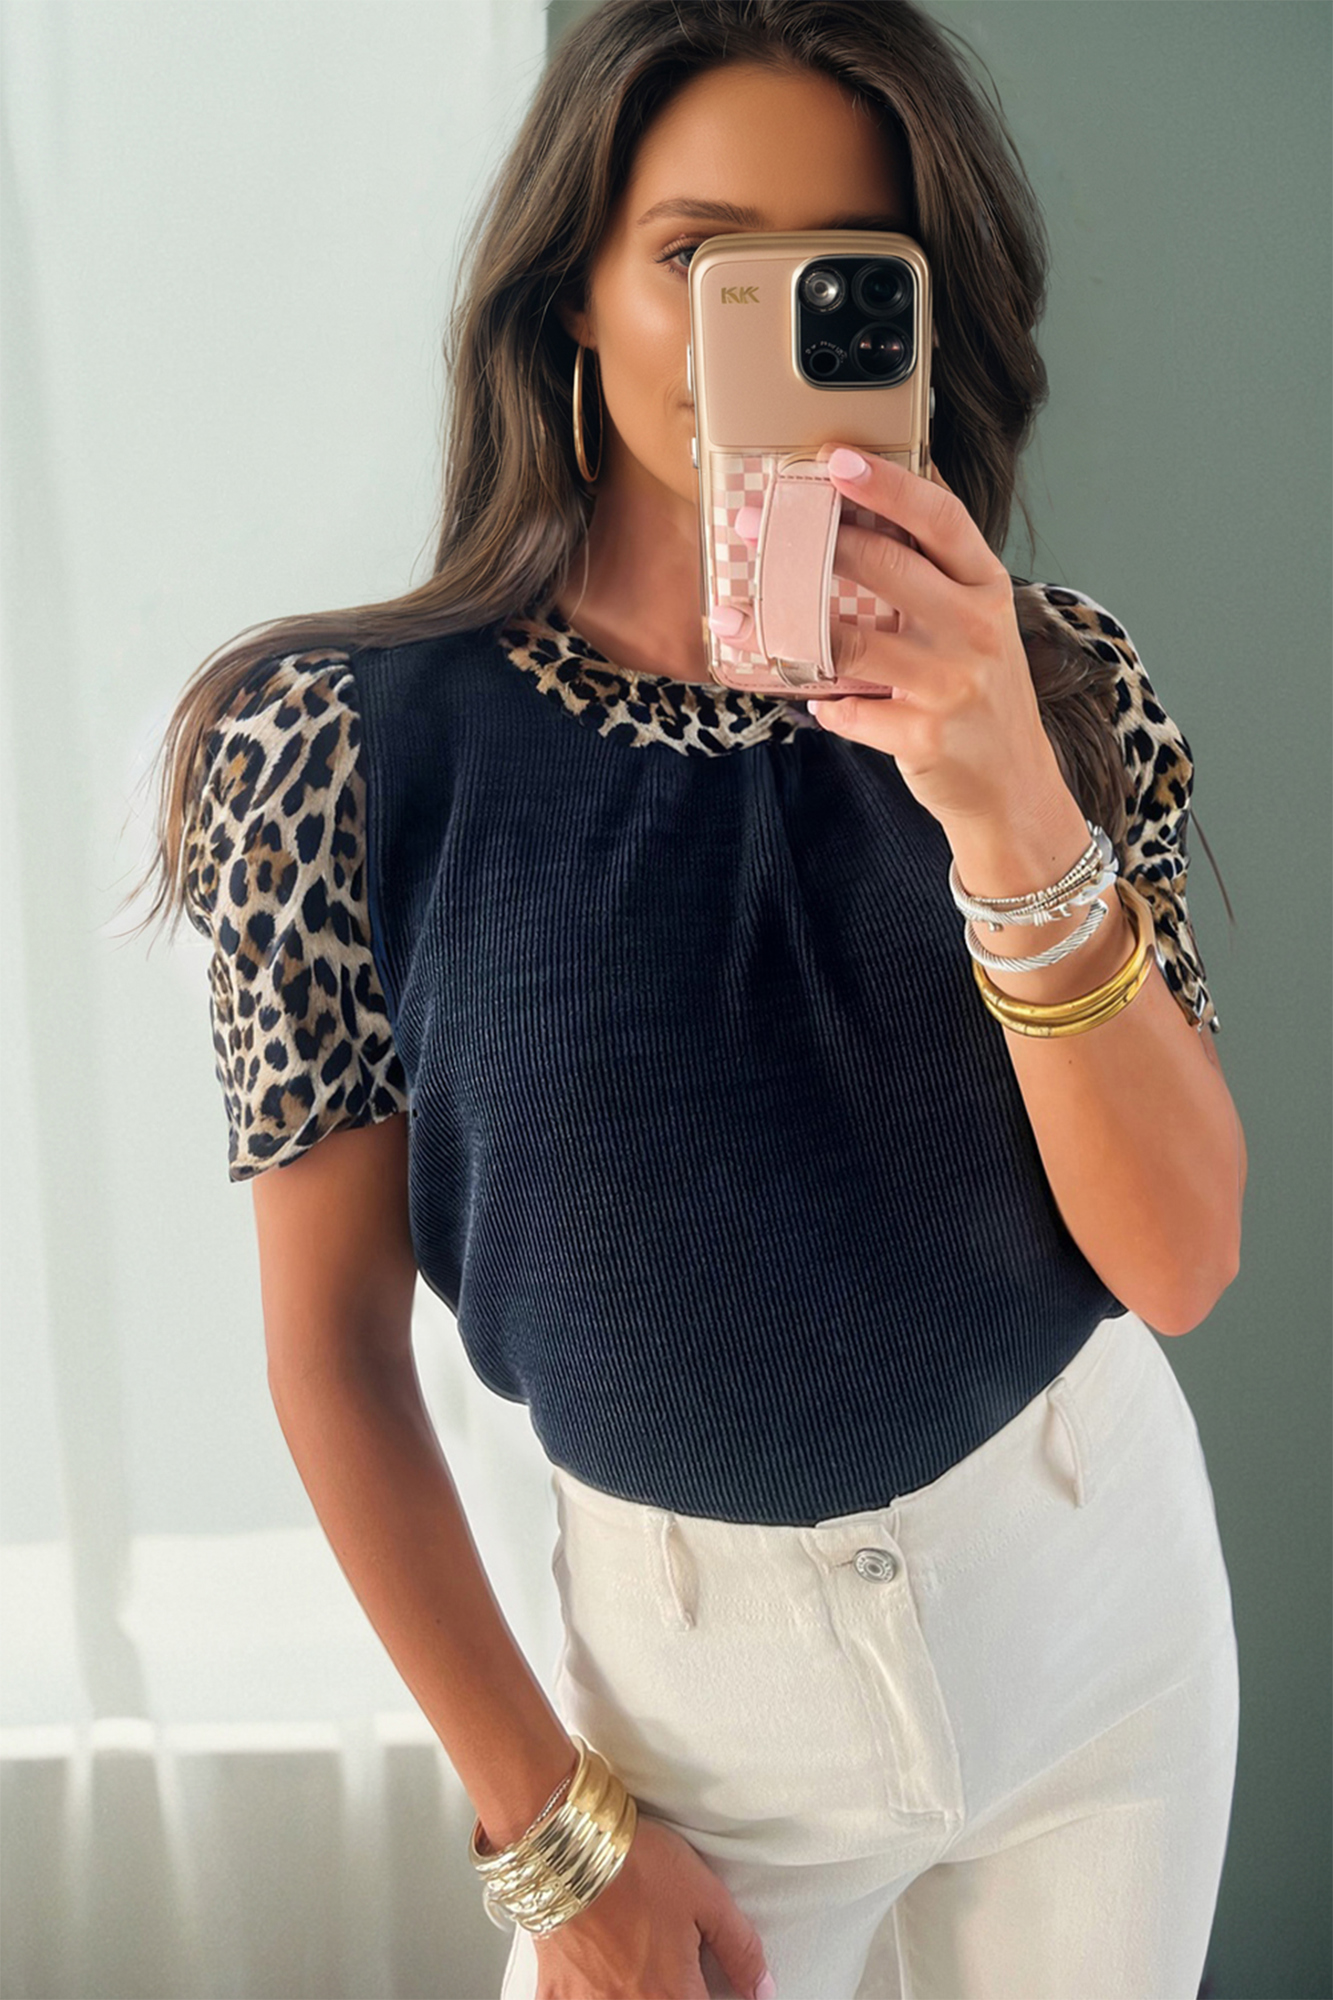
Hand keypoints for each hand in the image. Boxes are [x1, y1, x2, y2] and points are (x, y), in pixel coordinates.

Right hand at [532, 1812, 772, 1999]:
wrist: (567, 1841)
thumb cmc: (638, 1864)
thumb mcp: (706, 1896)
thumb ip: (740, 1949)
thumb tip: (762, 1991)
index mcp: (672, 1995)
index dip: (717, 1998)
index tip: (707, 1984)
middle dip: (676, 1994)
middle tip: (674, 1971)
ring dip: (634, 1994)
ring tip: (639, 1971)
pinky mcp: (555, 1993)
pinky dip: (586, 1995)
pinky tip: (597, 1981)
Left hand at [715, 448, 1070, 836]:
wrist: (1012, 784)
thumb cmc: (979, 691)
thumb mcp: (976, 622)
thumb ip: (932, 573)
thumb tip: (863, 505)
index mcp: (986, 587)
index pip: (940, 518)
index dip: (888, 485)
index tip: (835, 461)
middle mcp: (974, 629)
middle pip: (885, 567)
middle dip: (811, 543)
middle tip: (755, 527)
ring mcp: (950, 684)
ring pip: (848, 642)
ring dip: (780, 630)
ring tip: (732, 619)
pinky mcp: (923, 736)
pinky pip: (846, 710)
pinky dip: (821, 704)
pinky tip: (815, 699)